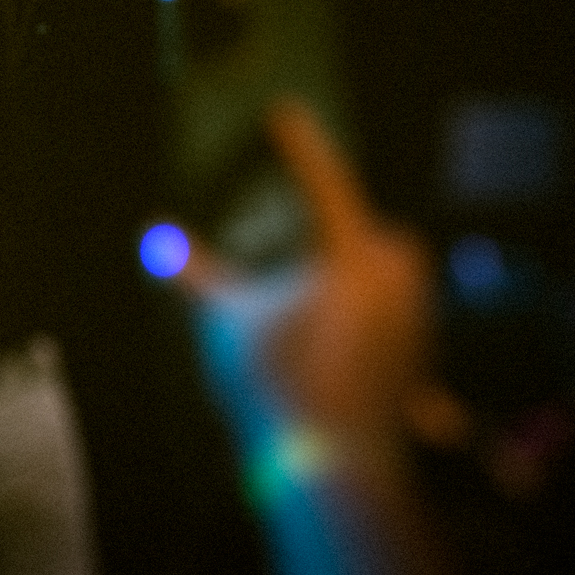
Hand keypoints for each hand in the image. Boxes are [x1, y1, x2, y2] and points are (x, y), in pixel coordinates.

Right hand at [181, 97, 435, 433]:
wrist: (327, 462)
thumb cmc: (274, 381)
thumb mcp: (227, 320)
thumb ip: (197, 274)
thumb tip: (153, 239)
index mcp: (352, 257)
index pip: (322, 182)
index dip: (299, 145)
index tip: (281, 113)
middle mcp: (397, 280)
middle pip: (362, 234)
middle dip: (332, 236)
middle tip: (296, 252)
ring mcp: (416, 319)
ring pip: (382, 275)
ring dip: (349, 279)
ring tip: (307, 311)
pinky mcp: (420, 356)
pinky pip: (393, 317)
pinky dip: (362, 320)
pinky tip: (331, 348)